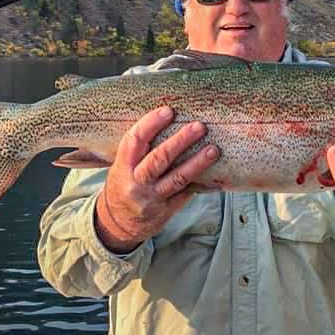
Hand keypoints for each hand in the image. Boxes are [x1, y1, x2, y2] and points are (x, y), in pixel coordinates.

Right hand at [95, 106, 218, 252]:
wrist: (117, 223)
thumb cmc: (123, 184)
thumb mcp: (122, 165)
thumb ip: (139, 148)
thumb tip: (167, 117)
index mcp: (123, 166)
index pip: (135, 141)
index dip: (150, 124)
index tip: (168, 111)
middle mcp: (137, 182)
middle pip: (159, 159)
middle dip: (180, 141)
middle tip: (199, 126)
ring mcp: (153, 197)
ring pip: (177, 178)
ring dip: (197, 163)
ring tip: (214, 150)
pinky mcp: (167, 209)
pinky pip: (187, 195)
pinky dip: (202, 183)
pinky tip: (217, 174)